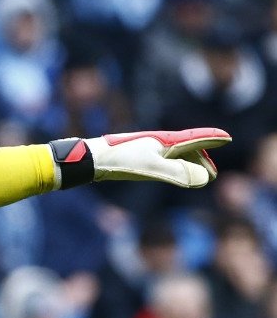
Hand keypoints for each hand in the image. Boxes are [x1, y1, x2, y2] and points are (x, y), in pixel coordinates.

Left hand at [51, 128, 230, 188]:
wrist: (90, 159)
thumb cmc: (118, 161)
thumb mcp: (150, 168)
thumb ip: (177, 173)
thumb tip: (204, 179)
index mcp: (165, 141)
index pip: (194, 138)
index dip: (211, 138)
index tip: (227, 138)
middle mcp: (158, 142)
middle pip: (187, 148)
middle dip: (202, 158)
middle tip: (212, 173)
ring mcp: (146, 150)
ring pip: (174, 154)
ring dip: (188, 163)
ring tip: (197, 174)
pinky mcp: (135, 158)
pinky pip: (162, 160)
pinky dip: (173, 166)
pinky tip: (168, 171)